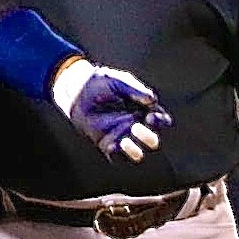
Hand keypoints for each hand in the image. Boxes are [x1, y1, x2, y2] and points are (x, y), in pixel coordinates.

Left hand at [52, 60, 172, 161]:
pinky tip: (112, 146)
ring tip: (125, 140)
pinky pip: (115, 156)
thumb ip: (136, 90)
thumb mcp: (120, 82)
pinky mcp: (106, 143)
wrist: (77, 90)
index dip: (161, 121)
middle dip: (149, 138)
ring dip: (134, 150)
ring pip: (136, 154)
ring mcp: (122, 136)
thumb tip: (152, 100)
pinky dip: (117, 155)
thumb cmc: (102, 83)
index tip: (152, 116)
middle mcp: (137, 126)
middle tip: (137, 126)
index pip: (161, 121)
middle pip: (152, 141)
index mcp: (145, 111)